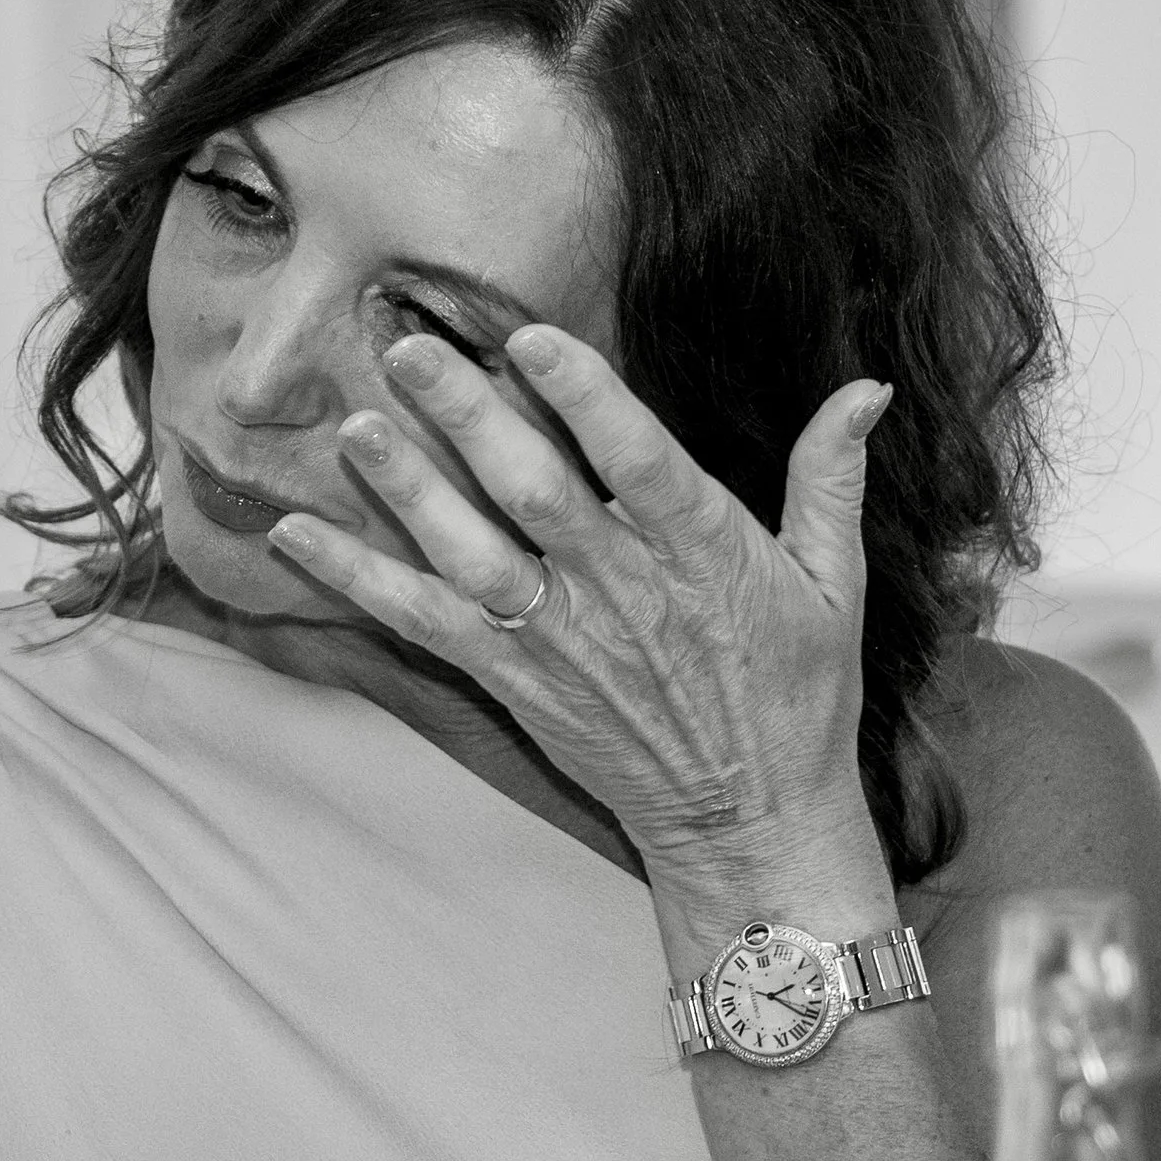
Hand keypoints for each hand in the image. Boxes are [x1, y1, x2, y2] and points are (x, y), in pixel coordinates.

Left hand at [264, 325, 893, 893]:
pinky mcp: (516, 680)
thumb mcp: (835, 584)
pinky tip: (294, 533)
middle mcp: (624, 593)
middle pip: (535, 493)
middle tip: (409, 348)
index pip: (639, 461)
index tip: (531, 338)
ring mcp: (561, 640)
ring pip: (471, 555)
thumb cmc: (796, 696)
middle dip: (469, 418)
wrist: (750, 822)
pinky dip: (357, 579)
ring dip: (408, 490)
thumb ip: (831, 479)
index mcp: (705, 554)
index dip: (585, 399)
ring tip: (355, 429)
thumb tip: (866, 386)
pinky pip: (425, 624)